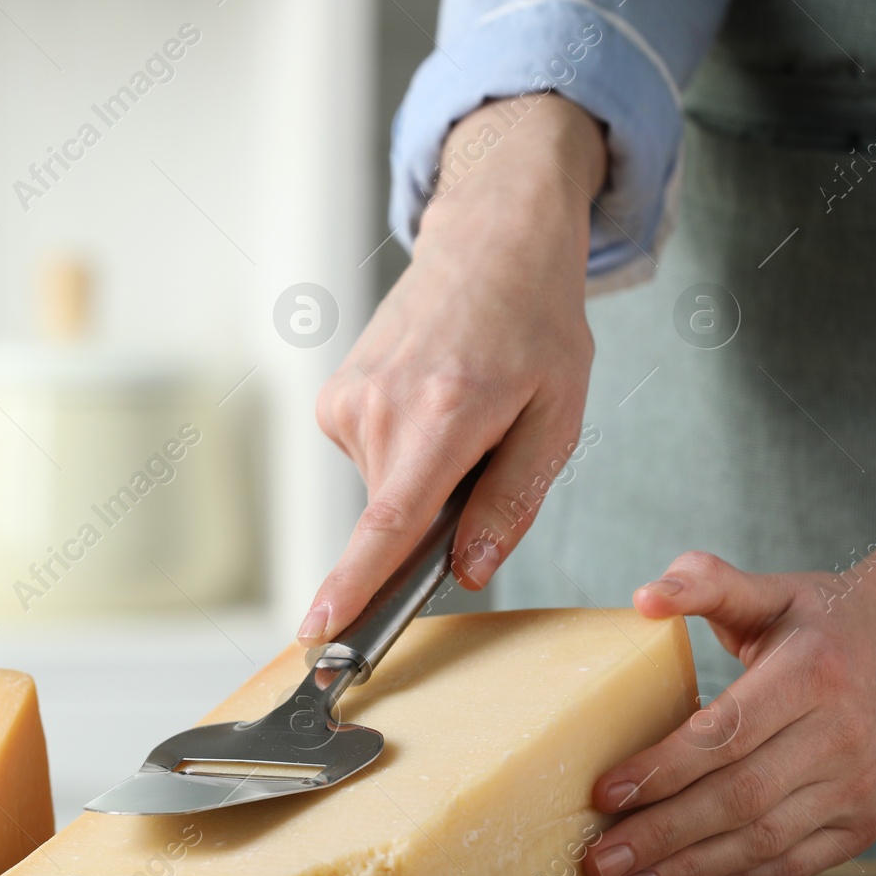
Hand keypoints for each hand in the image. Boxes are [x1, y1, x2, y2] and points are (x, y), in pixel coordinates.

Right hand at [301, 95, 606, 644]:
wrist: (488, 242)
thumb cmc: (535, 325)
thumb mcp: (557, 418)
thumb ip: (512, 500)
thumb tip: (469, 569)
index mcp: (443, 415)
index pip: (388, 523)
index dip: (353, 586)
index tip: (318, 633)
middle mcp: (381, 409)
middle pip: (396, 519)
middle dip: (439, 515)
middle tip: (486, 448)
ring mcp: (347, 401)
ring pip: (385, 493)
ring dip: (424, 479)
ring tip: (460, 410)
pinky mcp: (332, 399)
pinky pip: (371, 462)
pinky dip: (403, 453)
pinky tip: (430, 402)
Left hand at [583, 549, 875, 875]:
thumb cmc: (821, 622)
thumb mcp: (768, 591)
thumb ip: (704, 584)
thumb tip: (643, 598)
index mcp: (812, 676)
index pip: (728, 733)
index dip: (665, 767)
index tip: (605, 791)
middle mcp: (841, 738)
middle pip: (739, 798)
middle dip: (661, 834)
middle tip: (597, 859)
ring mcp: (856, 788)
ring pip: (763, 841)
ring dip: (688, 871)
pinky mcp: (861, 823)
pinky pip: (792, 865)